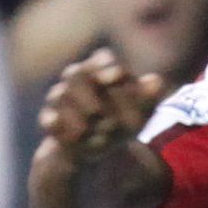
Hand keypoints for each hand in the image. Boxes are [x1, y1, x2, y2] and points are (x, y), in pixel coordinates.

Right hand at [37, 48, 165, 158]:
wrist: (94, 149)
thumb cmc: (120, 123)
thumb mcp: (140, 114)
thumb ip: (148, 98)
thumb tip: (157, 81)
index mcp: (102, 71)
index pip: (103, 58)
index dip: (108, 65)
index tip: (119, 75)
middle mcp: (77, 79)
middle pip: (76, 74)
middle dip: (91, 94)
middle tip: (103, 114)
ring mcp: (60, 98)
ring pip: (60, 94)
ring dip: (79, 112)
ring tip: (95, 129)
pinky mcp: (50, 120)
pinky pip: (50, 119)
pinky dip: (61, 126)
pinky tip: (76, 135)